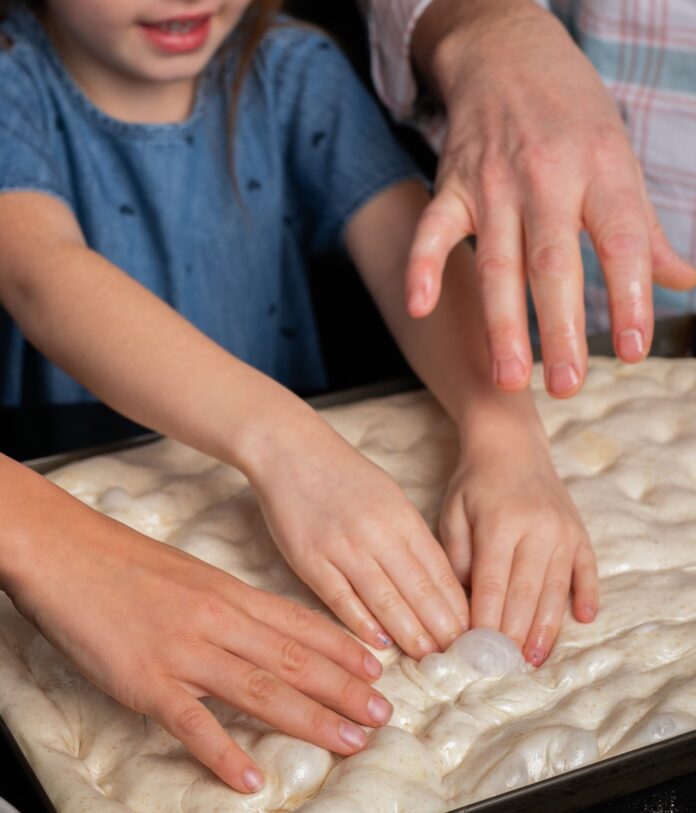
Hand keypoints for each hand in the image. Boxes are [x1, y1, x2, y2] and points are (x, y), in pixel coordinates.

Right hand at [3, 463, 391, 793]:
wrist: (71, 552)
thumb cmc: (131, 563)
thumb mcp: (194, 575)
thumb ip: (231, 604)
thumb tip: (266, 629)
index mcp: (230, 592)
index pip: (299, 623)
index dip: (342, 649)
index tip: (377, 669)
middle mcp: (218, 620)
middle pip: (293, 659)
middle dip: (343, 689)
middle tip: (383, 714)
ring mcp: (185, 651)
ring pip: (260, 689)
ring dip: (309, 719)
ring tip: (349, 741)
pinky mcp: (146, 681)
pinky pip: (192, 723)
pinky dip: (222, 754)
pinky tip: (251, 779)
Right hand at [251, 418, 469, 659]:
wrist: (291, 450)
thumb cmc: (344, 474)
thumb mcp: (389, 495)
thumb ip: (410, 535)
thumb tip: (436, 580)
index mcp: (401, 517)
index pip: (439, 571)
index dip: (457, 607)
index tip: (471, 633)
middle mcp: (378, 533)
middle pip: (418, 590)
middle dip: (442, 628)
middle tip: (459, 658)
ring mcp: (343, 548)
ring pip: (385, 600)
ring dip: (409, 633)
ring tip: (427, 658)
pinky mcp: (310, 560)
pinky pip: (341, 599)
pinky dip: (362, 623)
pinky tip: (379, 643)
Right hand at [407, 0, 695, 396]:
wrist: (506, 53)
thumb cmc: (571, 116)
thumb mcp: (619, 160)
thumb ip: (647, 232)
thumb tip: (686, 283)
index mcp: (601, 171)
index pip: (622, 242)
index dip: (630, 297)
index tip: (632, 351)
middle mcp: (548, 177)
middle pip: (554, 263)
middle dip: (560, 329)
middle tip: (566, 385)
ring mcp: (494, 183)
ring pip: (498, 261)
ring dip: (502, 323)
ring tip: (509, 378)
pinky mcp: (452, 185)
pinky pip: (434, 229)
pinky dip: (423, 266)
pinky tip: (420, 306)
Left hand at [438, 420, 597, 664]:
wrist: (511, 446)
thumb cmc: (475, 483)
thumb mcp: (453, 513)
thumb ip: (457, 557)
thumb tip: (462, 605)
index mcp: (500, 524)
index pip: (492, 583)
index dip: (485, 621)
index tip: (476, 652)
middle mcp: (537, 529)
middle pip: (526, 593)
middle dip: (513, 634)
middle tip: (503, 667)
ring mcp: (563, 532)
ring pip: (555, 589)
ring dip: (546, 627)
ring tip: (533, 659)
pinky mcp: (579, 533)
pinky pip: (587, 569)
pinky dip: (587, 595)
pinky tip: (584, 619)